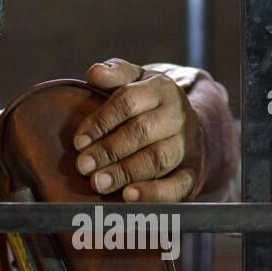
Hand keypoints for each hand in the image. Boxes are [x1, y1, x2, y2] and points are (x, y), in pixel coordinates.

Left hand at [75, 58, 200, 201]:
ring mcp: (188, 144)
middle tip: (83, 167)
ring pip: (158, 158)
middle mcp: (178, 115)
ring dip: (125, 172)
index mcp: (161, 88)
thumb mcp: (135, 80)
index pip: (128, 101)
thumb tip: (94, 73)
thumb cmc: (149, 103)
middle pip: (142, 131)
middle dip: (109, 150)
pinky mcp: (192, 172)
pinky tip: (129, 197)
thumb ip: (115, 74)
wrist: (188, 126)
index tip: (79, 142)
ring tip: (99, 183)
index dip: (101, 122)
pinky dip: (154, 193)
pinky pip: (177, 185)